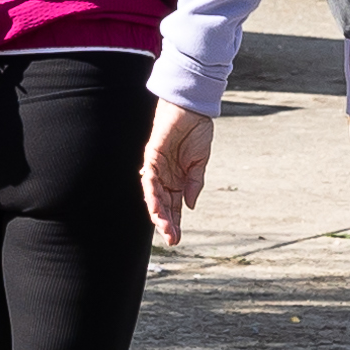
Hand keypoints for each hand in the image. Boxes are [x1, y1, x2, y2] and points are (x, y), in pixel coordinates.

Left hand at [145, 102, 216, 246]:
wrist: (192, 109)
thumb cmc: (196, 132)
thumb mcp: (200, 163)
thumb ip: (194, 183)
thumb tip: (191, 205)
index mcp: (177, 179)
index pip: (174, 206)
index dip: (175, 222)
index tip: (177, 239)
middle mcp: (165, 176)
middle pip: (163, 204)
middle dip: (167, 223)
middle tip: (171, 240)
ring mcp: (157, 167)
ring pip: (153, 195)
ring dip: (158, 212)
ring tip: (164, 228)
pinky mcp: (152, 156)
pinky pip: (149, 178)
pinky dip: (152, 193)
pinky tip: (158, 207)